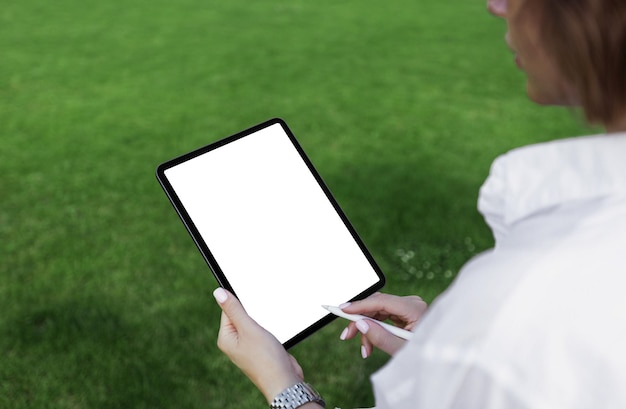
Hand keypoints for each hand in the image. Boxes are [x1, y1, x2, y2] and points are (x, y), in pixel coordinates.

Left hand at [213, 288, 303, 402]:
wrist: (284, 381)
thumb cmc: (266, 358)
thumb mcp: (248, 329)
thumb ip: (234, 309)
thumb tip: (218, 292)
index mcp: (226, 338)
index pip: (228, 310)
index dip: (241, 303)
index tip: (252, 303)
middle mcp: (234, 343)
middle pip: (242, 315)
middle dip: (254, 313)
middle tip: (262, 322)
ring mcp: (248, 346)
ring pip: (254, 324)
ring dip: (263, 322)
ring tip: (268, 332)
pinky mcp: (260, 349)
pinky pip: (263, 332)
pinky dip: (269, 330)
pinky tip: (274, 336)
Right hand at [339, 292, 426, 357]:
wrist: (438, 361)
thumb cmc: (423, 355)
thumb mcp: (400, 349)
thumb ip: (380, 337)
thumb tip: (360, 324)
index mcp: (414, 309)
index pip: (382, 301)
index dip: (360, 305)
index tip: (342, 310)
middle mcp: (411, 303)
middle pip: (377, 305)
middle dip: (361, 321)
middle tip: (347, 336)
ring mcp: (408, 307)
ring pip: (378, 311)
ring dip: (367, 328)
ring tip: (364, 349)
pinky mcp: (405, 313)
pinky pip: (383, 316)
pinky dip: (375, 329)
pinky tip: (370, 343)